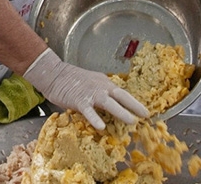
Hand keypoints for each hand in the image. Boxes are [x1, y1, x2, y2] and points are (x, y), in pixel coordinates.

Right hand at [23, 48, 149, 128]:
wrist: (54, 74)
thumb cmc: (71, 80)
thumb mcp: (91, 83)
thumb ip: (101, 93)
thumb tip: (112, 105)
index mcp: (104, 82)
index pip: (122, 93)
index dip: (134, 102)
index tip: (145, 111)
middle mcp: (101, 86)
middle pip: (121, 96)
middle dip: (135, 105)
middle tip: (146, 115)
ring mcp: (90, 93)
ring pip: (109, 103)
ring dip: (121, 112)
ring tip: (131, 121)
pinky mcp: (79, 100)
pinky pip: (89, 111)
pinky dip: (95, 118)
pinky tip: (101, 127)